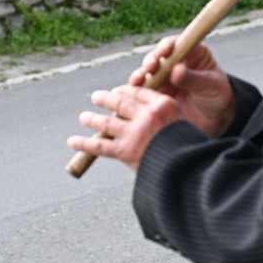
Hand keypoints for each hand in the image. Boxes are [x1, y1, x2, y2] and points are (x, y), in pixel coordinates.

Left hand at [67, 86, 181, 171]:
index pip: (137, 92)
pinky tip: (72, 141)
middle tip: (95, 96)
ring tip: (84, 117)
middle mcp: (148, 116)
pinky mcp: (127, 151)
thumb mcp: (181, 124)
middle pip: (120, 103)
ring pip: (107, 123)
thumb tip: (141, 113)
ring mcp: (136, 133)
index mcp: (164, 105)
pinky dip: (84, 144)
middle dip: (105, 99)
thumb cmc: (188, 149)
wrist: (189, 171)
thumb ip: (163, 117)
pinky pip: (101, 146)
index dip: (123, 91)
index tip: (116, 92)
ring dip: (92, 119)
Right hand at [129, 36, 236, 137]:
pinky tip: (132, 94)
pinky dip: (137, 91)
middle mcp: (175, 62)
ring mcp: (164, 77)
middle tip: (150, 69)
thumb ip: (193, 78)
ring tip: (137, 82)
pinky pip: (144, 90)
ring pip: (147, 72)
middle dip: (151, 61)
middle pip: (157, 57)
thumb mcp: (210, 85)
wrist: (217, 119)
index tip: (163, 52)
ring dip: (141, 75)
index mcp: (192, 53)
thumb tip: (177, 70)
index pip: (176, 44)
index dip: (167, 46)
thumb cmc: (218, 96)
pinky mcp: (158, 93)